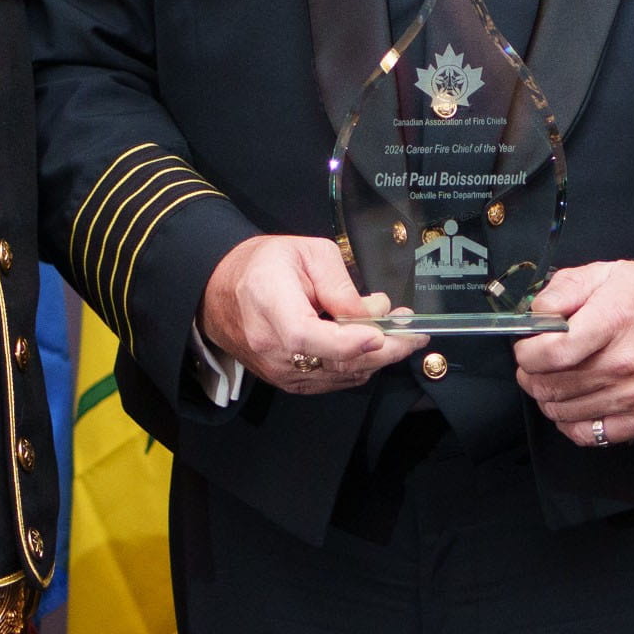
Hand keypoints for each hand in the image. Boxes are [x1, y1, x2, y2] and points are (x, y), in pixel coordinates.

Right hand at [201, 232, 418, 395]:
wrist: (220, 291)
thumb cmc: (262, 266)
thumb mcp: (306, 253)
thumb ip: (340, 284)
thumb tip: (373, 312)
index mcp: (269, 304)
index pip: (305, 335)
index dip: (346, 341)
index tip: (380, 334)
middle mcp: (270, 345)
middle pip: (332, 361)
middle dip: (383, 350)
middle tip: (413, 334)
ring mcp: (276, 369)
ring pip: (338, 375)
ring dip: (376, 359)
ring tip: (399, 334)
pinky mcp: (286, 380)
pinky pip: (330, 380)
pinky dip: (357, 366)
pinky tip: (372, 348)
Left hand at [514, 261, 633, 446]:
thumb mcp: (608, 274)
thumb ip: (564, 288)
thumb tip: (536, 315)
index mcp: (612, 321)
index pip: (550, 353)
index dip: (527, 353)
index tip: (527, 348)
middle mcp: (623, 364)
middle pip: (551, 386)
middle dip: (531, 375)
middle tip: (535, 365)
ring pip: (562, 412)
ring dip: (548, 398)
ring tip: (555, 380)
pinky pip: (588, 435)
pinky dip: (571, 422)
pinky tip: (574, 403)